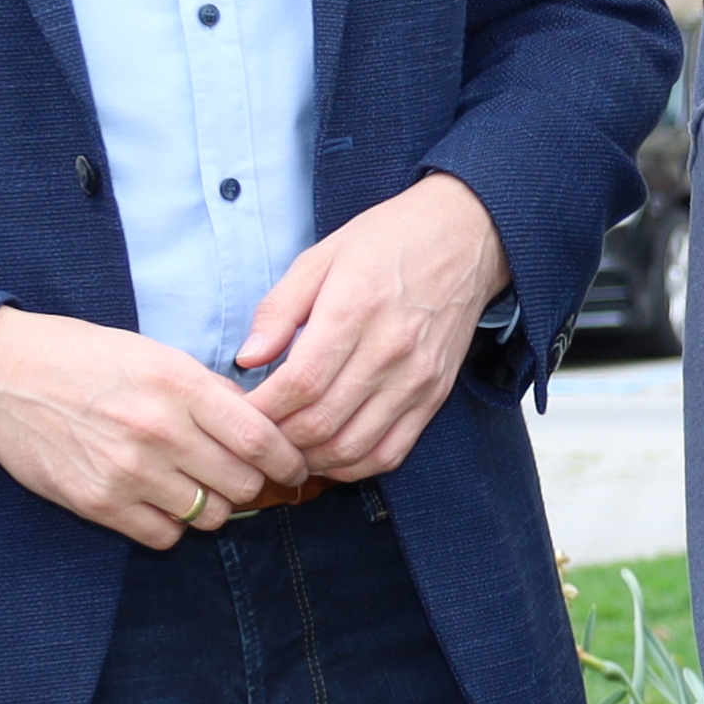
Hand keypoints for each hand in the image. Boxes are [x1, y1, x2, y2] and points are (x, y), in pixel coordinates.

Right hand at [0, 304, 308, 550]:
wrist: (1, 376)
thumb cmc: (81, 357)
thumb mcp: (151, 353)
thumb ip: (206, 389)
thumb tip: (259, 421)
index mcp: (177, 383)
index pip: (259, 438)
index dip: (287, 459)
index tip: (294, 466)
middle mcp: (158, 430)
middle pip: (242, 482)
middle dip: (251, 483)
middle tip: (241, 475)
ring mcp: (128, 471)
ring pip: (209, 514)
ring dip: (212, 505)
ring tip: (195, 484)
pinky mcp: (99, 503)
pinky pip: (165, 535)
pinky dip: (172, 524)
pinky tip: (159, 500)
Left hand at [233, 173, 507, 486]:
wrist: (465, 237)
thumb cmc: (388, 242)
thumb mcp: (321, 257)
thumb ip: (279, 309)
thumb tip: (247, 358)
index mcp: (355, 308)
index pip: (299, 383)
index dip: (261, 409)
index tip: (237, 411)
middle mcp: (390, 349)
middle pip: (322, 422)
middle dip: (277, 439)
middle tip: (254, 434)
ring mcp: (416, 378)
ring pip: (353, 447)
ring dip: (311, 459)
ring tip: (285, 448)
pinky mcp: (434, 395)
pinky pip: (391, 452)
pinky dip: (353, 466)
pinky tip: (328, 455)